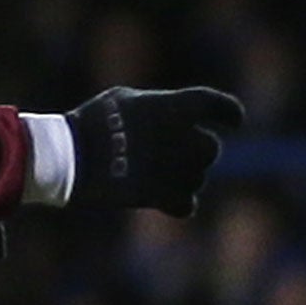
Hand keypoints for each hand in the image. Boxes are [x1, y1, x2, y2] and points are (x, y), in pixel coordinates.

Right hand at [66, 86, 244, 215]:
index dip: (229, 112)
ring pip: (198, 177)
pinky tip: (167, 199)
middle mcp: (180, 137)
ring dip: (187, 176)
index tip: (235, 120)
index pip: (214, 105)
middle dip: (200, 150)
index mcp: (173, 107)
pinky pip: (186, 204)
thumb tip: (170, 115)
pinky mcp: (159, 196)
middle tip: (180, 151)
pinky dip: (180, 202)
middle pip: (211, 148)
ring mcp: (172, 168)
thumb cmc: (93, 122)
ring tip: (160, 172)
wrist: (71, 155)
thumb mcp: (125, 100)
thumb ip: (157, 106)